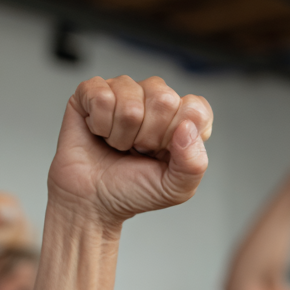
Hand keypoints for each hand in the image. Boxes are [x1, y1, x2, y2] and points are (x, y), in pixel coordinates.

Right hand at [47, 75, 212, 228]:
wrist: (92, 199)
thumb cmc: (133, 190)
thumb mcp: (175, 189)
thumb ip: (194, 164)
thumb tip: (188, 128)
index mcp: (184, 119)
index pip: (196, 108)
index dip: (178, 133)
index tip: (164, 153)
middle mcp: (157, 99)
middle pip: (164, 99)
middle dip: (148, 136)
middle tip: (139, 150)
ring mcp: (125, 91)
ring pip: (130, 100)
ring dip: (122, 134)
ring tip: (119, 145)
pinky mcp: (93, 90)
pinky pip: (101, 97)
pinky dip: (100, 124)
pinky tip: (100, 132)